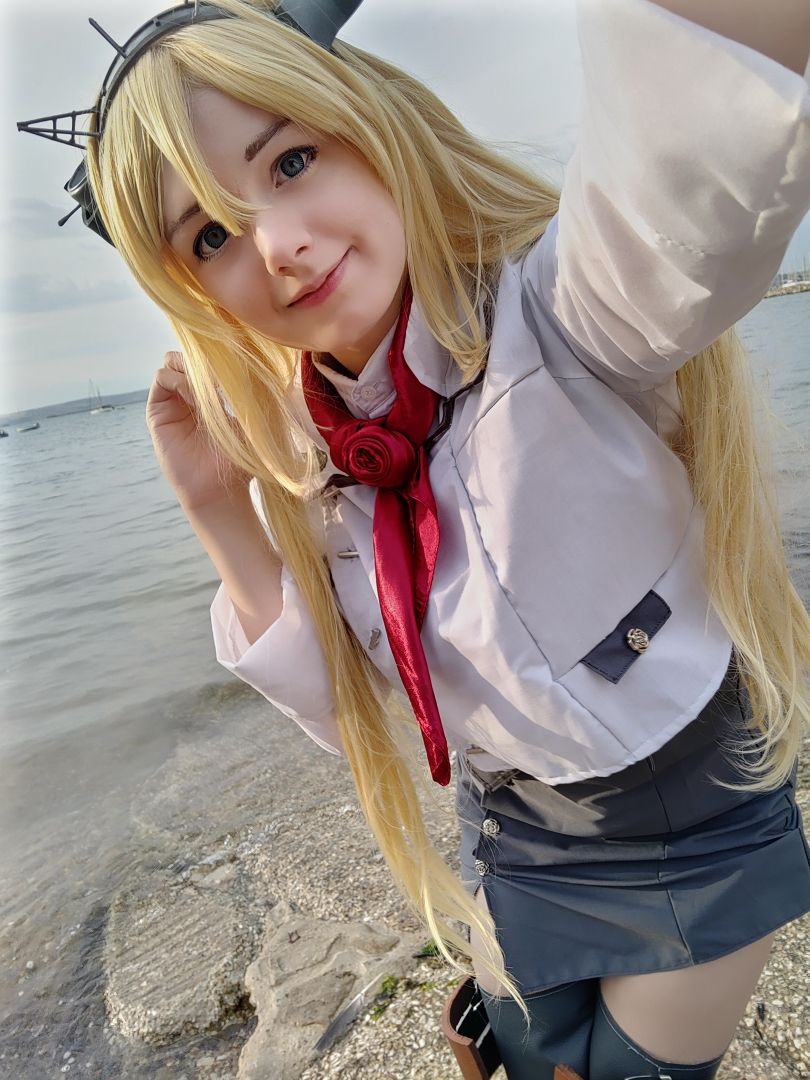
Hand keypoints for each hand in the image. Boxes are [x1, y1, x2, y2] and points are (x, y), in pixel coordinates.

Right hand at [146, 351, 248, 512]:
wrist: (220, 489)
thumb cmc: (238, 459)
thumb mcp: (247, 419)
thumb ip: (243, 390)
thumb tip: (244, 357)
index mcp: (211, 395)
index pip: (206, 359)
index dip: (217, 356)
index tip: (236, 365)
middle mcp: (189, 395)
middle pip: (186, 355)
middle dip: (201, 356)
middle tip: (219, 371)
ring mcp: (172, 402)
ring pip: (171, 361)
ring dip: (190, 367)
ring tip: (209, 387)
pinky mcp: (158, 412)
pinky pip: (162, 378)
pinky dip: (178, 378)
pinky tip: (194, 395)